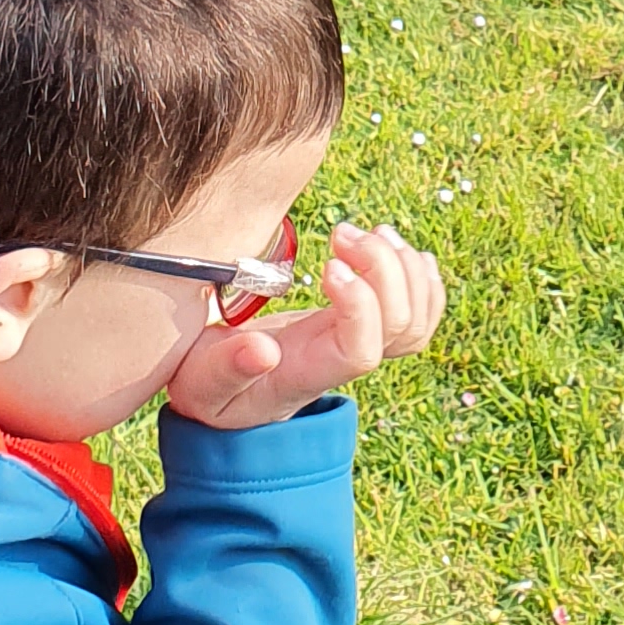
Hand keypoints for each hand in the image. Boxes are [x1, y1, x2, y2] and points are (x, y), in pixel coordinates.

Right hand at [163, 222, 445, 431]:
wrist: (226, 392)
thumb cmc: (212, 384)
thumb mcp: (202, 380)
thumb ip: (228, 368)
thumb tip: (264, 351)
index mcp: (307, 372)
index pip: (360, 351)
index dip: (361, 306)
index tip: (329, 264)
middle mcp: (342, 360)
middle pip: (400, 327)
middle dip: (384, 270)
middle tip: (342, 233)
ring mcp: (359, 342)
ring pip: (417, 319)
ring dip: (405, 267)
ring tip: (370, 232)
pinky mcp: (364, 325)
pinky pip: (420, 313)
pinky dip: (422, 276)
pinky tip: (400, 248)